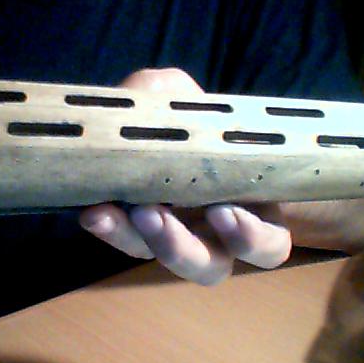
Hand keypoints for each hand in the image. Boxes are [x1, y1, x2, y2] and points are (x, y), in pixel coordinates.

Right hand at [78, 68, 291, 284]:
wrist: (262, 133)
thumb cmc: (203, 120)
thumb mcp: (173, 95)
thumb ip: (149, 93)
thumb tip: (131, 97)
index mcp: (158, 208)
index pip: (126, 232)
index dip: (109, 229)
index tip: (92, 212)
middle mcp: (189, 232)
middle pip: (162, 255)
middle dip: (148, 239)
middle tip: (140, 212)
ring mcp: (228, 239)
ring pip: (208, 268)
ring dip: (193, 248)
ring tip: (197, 213)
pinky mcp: (271, 234)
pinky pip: (265, 250)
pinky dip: (248, 238)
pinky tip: (233, 212)